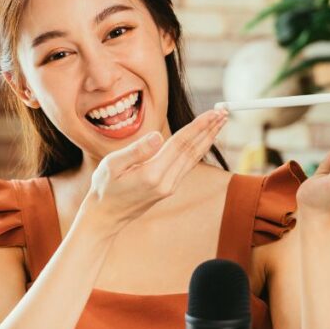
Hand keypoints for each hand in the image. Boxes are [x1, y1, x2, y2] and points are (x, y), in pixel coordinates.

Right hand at [80, 108, 228, 230]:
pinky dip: (198, 149)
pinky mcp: (169, 188)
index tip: (213, 112)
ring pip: (193, 158)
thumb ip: (136, 151)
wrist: (105, 217)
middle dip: (209, 129)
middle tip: (225, 111)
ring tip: (220, 122)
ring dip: (208, 138)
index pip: (180, 144)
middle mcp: (166, 182)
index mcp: (152, 174)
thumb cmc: (104, 188)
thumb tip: (158, 136)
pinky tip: (204, 140)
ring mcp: (170, 187)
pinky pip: (188, 165)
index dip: (198, 126)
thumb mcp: (112, 166)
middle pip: (192, 150)